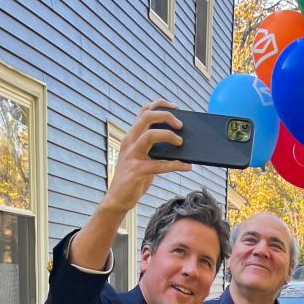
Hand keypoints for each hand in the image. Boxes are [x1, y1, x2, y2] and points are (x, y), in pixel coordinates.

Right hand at [105, 101, 190, 215]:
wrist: (117, 199)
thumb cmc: (134, 178)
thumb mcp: (143, 159)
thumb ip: (155, 149)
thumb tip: (179, 143)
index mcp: (132, 136)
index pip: (144, 111)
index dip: (160, 105)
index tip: (175, 108)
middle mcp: (130, 142)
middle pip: (147, 117)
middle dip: (166, 116)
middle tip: (181, 125)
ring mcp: (131, 156)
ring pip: (149, 136)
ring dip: (168, 136)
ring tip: (181, 142)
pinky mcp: (136, 171)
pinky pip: (158, 165)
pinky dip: (174, 165)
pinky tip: (186, 166)